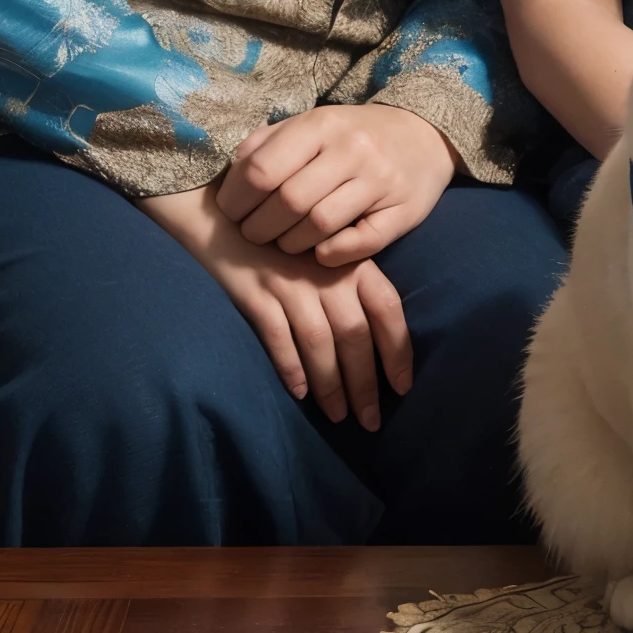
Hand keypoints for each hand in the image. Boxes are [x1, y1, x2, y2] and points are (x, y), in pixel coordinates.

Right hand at [140, 182, 409, 427]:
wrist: (228, 210)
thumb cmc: (284, 238)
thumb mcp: (325, 253)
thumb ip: (351, 284)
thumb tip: (375, 338)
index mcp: (351, 261)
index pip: (387, 307)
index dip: (398, 349)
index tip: (404, 387)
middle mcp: (326, 273)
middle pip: (356, 334)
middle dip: (366, 384)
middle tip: (370, 422)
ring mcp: (290, 282)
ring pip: (321, 343)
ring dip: (332, 386)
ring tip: (339, 417)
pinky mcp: (255, 292)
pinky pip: (278, 337)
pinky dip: (290, 368)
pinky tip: (299, 393)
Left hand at [217, 103, 455, 264]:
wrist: (424, 134)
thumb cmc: (353, 134)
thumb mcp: (313, 124)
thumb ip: (269, 143)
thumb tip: (232, 172)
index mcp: (322, 123)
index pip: (262, 170)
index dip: (236, 199)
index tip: (232, 212)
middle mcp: (353, 149)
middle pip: (288, 202)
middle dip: (259, 228)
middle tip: (254, 234)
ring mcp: (381, 180)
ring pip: (319, 226)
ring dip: (291, 244)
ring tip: (285, 242)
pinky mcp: (403, 211)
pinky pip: (358, 245)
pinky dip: (331, 254)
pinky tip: (321, 251)